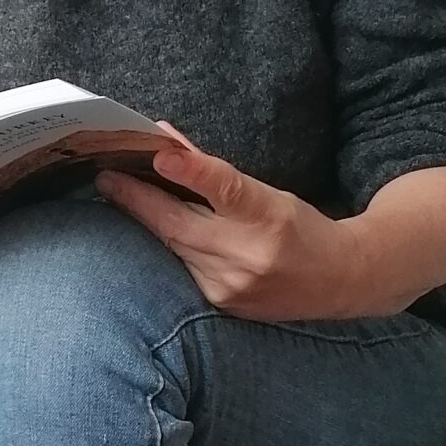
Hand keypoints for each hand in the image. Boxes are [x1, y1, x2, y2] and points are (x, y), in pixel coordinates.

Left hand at [94, 126, 370, 320]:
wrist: (339, 281)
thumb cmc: (297, 227)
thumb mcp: (265, 191)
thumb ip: (212, 171)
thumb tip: (164, 141)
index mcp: (268, 216)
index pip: (227, 189)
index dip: (193, 170)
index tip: (160, 153)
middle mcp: (249, 254)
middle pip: (180, 223)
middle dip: (137, 199)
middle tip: (105, 177)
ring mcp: (232, 284)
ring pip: (173, 247)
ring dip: (144, 222)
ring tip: (116, 195)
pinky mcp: (221, 304)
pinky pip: (180, 269)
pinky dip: (165, 249)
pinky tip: (147, 233)